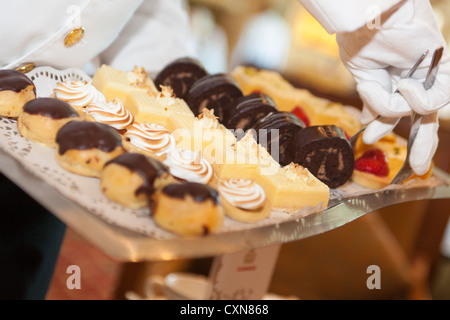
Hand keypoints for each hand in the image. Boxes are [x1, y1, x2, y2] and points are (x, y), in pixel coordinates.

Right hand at [336, 0, 448, 174]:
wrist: (368, 16)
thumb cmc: (361, 39)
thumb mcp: (363, 78)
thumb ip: (373, 101)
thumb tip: (368, 122)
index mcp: (390, 81)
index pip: (394, 111)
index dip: (384, 126)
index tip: (369, 140)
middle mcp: (410, 80)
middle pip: (421, 118)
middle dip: (420, 144)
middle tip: (418, 167)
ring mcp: (426, 74)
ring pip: (431, 112)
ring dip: (406, 119)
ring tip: (382, 115)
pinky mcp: (441, 66)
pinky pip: (436, 97)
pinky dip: (417, 100)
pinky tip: (402, 85)